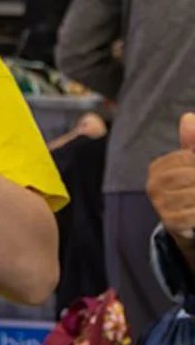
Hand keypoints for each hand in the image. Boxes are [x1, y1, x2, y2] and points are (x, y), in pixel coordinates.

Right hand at [146, 114, 194, 242]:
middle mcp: (154, 185)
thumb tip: (189, 117)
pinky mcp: (170, 222)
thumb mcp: (193, 164)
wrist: (189, 227)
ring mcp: (160, 204)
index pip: (185, 158)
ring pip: (192, 195)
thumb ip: (192, 143)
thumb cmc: (193, 189)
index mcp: (158, 168)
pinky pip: (192, 213)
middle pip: (189, 175)